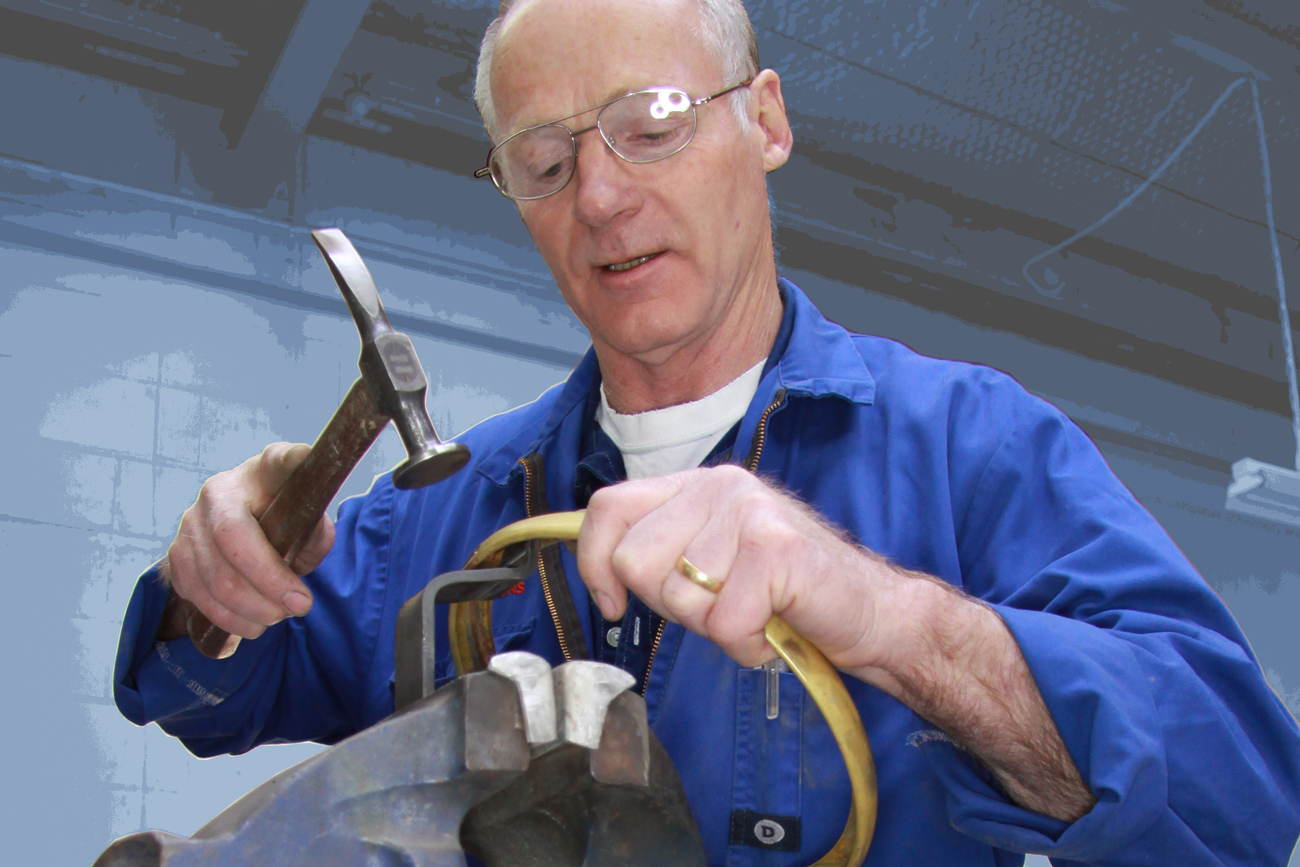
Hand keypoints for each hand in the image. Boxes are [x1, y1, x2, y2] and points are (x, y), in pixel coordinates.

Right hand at [162, 443, 333, 639]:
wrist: (247, 529)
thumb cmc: (285, 523)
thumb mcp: (309, 522)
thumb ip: (314, 533)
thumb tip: (303, 550)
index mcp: (260, 473)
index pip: (278, 460)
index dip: (291, 459)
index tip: (306, 457)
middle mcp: (217, 492)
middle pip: (234, 543)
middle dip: (270, 586)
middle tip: (301, 607)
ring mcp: (189, 523)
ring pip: (214, 580)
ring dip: (252, 611)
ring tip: (278, 617)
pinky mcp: (175, 557)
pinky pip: (198, 597)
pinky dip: (229, 619)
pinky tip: (253, 621)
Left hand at [580, 466, 1096, 821]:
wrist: (875, 616)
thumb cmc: (788, 597)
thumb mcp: (713, 563)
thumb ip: (664, 553)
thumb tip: (601, 570)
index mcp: (697, 485)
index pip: (608, 507)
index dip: (594, 563)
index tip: (612, 606)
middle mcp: (719, 485)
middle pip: (634, 560)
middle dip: (670, 605)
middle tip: (721, 608)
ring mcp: (749, 510)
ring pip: (678, 596)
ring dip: (716, 627)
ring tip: (756, 614)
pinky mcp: (776, 547)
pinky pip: (724, 621)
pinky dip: (747, 645)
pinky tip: (774, 630)